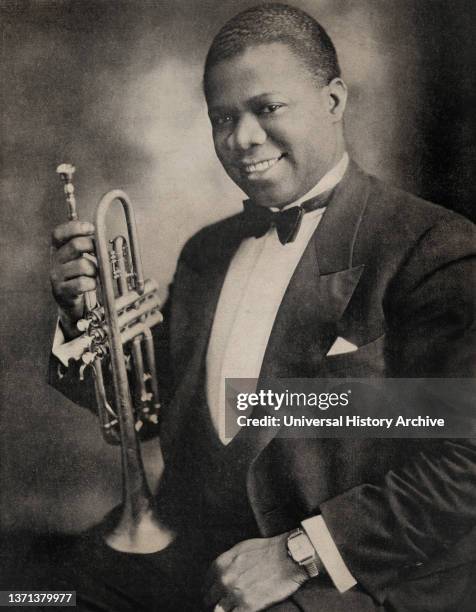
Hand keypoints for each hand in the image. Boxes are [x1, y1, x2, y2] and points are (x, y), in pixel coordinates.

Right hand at [50, 220, 96, 338]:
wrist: (70, 302)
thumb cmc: (79, 276)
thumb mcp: (80, 257)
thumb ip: (87, 245)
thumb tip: (102, 232)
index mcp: (57, 249)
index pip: (59, 233)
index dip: (75, 227)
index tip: (91, 228)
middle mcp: (54, 260)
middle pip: (75, 245)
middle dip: (93, 247)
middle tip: (99, 254)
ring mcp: (56, 276)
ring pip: (83, 265)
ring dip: (94, 270)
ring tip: (93, 275)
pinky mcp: (61, 291)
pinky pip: (82, 283)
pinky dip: (91, 283)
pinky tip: (91, 285)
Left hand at [203, 533, 308, 611]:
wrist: (287, 557)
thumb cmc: (266, 550)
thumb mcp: (240, 549)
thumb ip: (227, 562)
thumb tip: (220, 573)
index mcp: (221, 564)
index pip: (206, 583)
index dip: (209, 589)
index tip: (213, 594)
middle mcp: (224, 580)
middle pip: (209, 598)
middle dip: (213, 601)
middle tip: (220, 604)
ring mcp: (235, 594)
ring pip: (218, 611)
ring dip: (222, 610)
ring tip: (228, 610)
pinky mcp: (248, 607)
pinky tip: (239, 611)